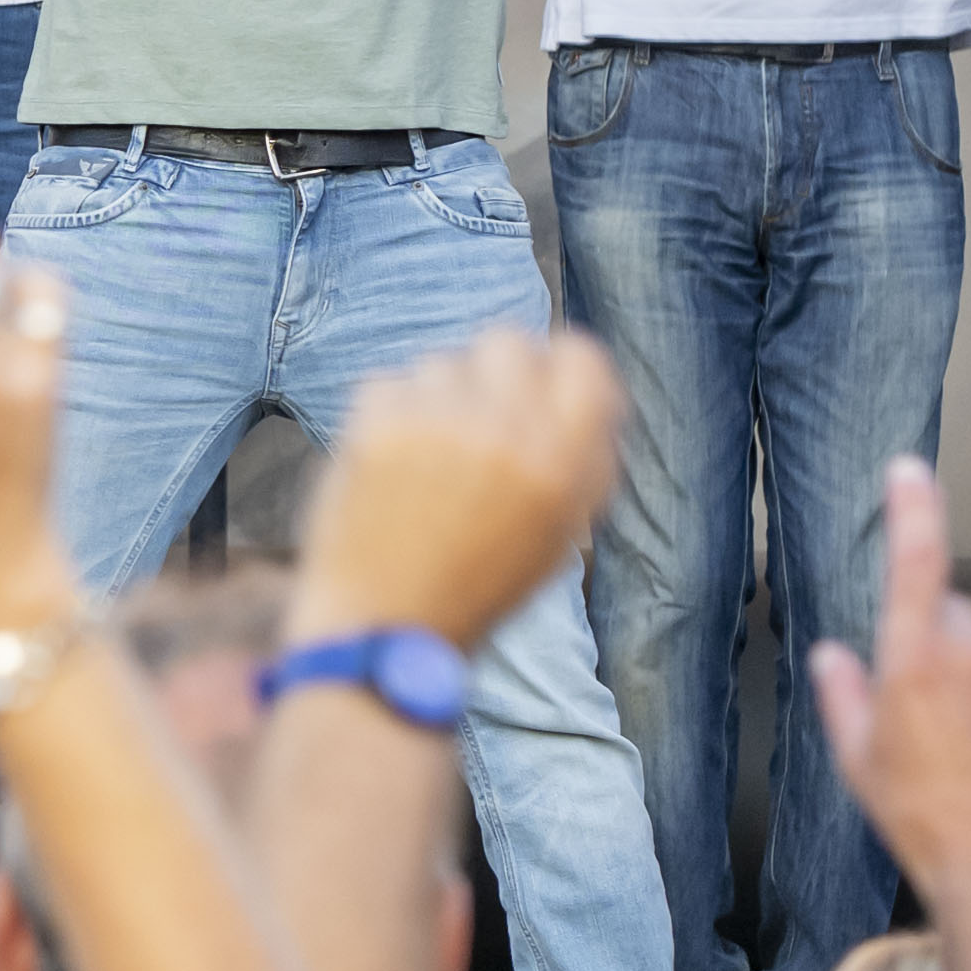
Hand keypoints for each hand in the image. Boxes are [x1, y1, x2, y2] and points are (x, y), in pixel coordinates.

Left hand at [286, 328, 627, 654]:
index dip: (561, 366)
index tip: (543, 385)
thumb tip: (594, 389)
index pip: (583, 357)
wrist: (386, 628)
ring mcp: (439, 421)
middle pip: (509, 342)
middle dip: (494, 373)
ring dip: (439, 396)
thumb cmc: (477, 587)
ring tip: (428, 458)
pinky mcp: (377, 422)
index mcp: (566, 461)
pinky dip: (389, 414)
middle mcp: (509, 430)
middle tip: (477, 415)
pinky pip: (390, 382)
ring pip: (443, 362)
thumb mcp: (558, 533)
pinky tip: (390, 464)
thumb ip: (583, 458)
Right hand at [804, 463, 970, 899]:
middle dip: (937, 638)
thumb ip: (841, 693)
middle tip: (927, 707)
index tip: (908, 469)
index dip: (910, 507)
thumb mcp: (857, 760)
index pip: (913, 560)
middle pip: (951, 610)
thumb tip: (832, 655)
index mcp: (914, 660)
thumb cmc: (921, 818)